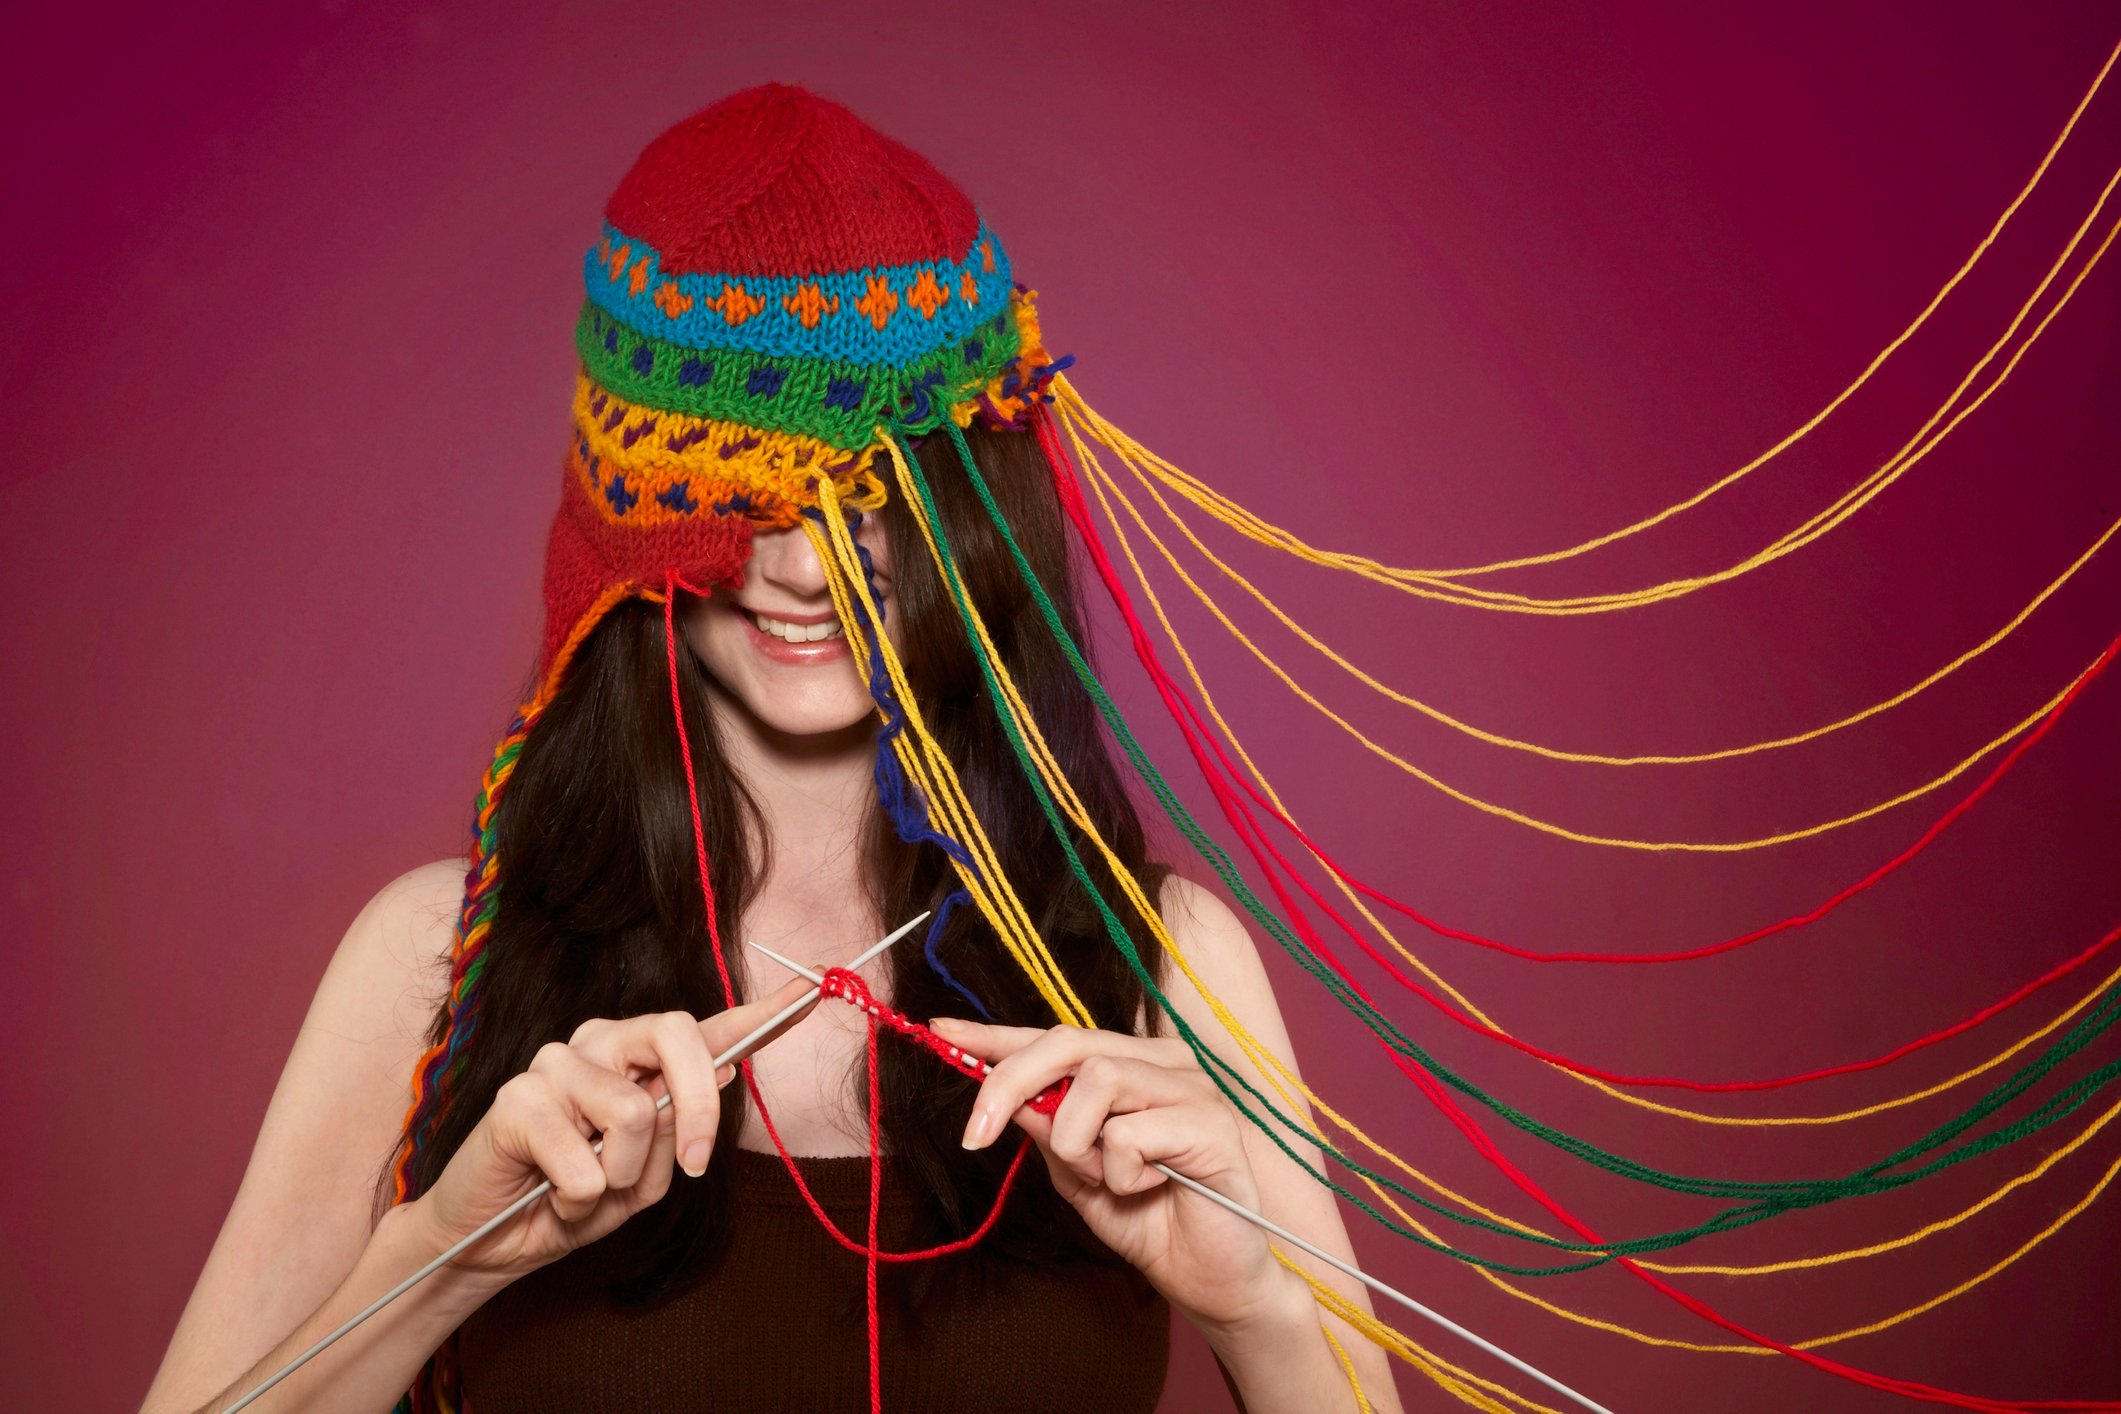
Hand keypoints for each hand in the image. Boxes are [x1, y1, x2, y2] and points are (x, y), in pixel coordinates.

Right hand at [405, 976, 814, 1282]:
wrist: (489, 1242)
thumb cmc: (572, 1201)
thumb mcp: (646, 1180)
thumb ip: (680, 1131)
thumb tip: (726, 1076)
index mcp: (639, 1062)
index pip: (709, 1029)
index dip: (766, 1010)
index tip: (819, 985)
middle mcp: (600, 1044)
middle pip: (678, 1035)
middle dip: (699, 1111)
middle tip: (692, 1168)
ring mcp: (555, 1063)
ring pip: (633, 1112)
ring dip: (623, 1177)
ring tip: (586, 1190)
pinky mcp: (516, 1097)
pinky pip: (585, 1159)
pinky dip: (578, 1198)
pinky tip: (550, 1195)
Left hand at [934, 1018, 1290, 1331]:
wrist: (1210, 1282)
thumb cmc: (1148, 1222)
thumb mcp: (1076, 1174)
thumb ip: (1045, 1128)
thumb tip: (999, 1090)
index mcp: (1133, 1065)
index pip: (1055, 1038)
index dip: (996, 1036)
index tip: (940, 1032)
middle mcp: (1164, 1063)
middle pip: (1068, 1042)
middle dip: (1008, 1085)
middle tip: (974, 1136)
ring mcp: (1193, 1087)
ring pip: (1096, 1080)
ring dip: (1077, 1143)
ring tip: (1108, 1179)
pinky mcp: (1212, 1123)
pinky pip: (1128, 1133)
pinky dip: (1120, 1173)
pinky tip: (1150, 1188)